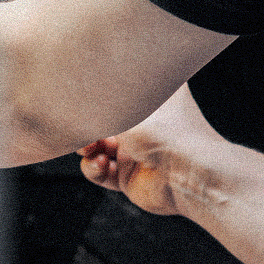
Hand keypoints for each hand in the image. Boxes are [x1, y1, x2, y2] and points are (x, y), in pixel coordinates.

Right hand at [79, 85, 263, 263]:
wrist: (189, 175)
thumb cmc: (165, 131)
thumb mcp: (125, 104)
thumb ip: (98, 99)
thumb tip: (75, 94)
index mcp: (153, 95)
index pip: (121, 87)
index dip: (101, 90)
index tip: (83, 94)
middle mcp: (146, 123)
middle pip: (104, 120)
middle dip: (87, 124)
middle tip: (80, 125)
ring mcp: (137, 151)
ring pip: (97, 147)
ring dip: (87, 147)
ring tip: (91, 147)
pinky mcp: (130, 177)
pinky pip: (101, 172)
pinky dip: (94, 168)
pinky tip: (101, 164)